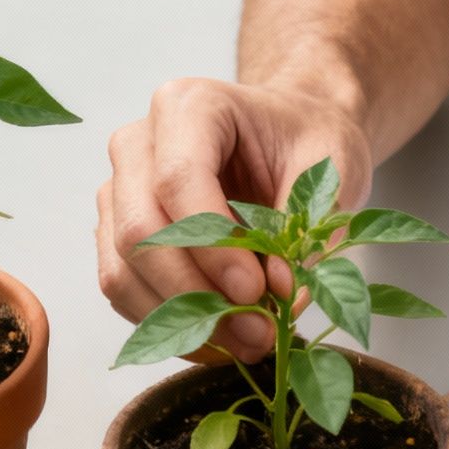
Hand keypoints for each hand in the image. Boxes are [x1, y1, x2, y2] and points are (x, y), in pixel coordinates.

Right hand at [97, 77, 371, 360]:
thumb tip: (281, 299)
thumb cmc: (308, 140)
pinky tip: (219, 339)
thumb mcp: (330, 171)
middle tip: (258, 334)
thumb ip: (307, 231)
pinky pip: (124, 290)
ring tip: (246, 343)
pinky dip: (168, 326)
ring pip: (122, 269)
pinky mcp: (117, 233)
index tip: (258, 291)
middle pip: (139, 231)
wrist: (290, 134)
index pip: (177, 180)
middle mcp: (137, 143)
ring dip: (180, 321)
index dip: (214, 247)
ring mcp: (120, 190)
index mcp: (188, 106)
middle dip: (196, 295)